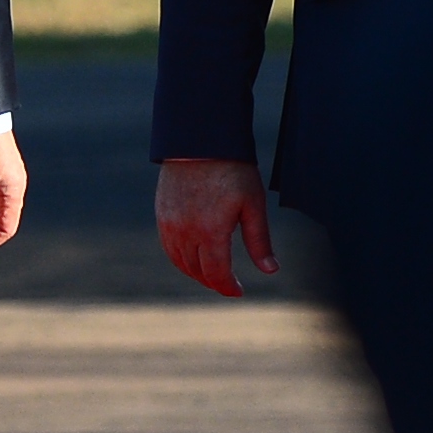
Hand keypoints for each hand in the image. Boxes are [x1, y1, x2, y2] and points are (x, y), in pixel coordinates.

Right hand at [156, 157, 276, 295]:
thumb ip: (259, 241)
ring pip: (181, 262)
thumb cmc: (232, 170)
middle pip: (198, 271)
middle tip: (228, 284)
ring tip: (212, 274)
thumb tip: (270, 270)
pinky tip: (192, 258)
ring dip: (196, 273)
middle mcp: (186, 232)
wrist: (199, 140)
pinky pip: (169, 247)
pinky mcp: (161, 214)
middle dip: (214, 282)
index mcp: (211, 231)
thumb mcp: (253, 204)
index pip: (217, 273)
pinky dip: (180, 259)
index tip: (238, 292)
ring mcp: (170, 223)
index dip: (227, 287)